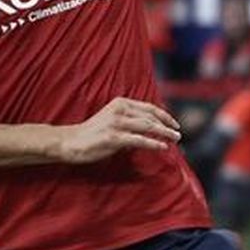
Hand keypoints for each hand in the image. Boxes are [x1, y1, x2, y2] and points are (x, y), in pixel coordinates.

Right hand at [56, 97, 181, 163]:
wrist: (70, 141)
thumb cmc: (92, 133)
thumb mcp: (112, 120)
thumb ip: (129, 121)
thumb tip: (150, 129)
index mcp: (120, 103)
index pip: (148, 107)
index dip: (164, 115)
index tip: (174, 124)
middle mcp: (120, 110)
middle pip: (151, 117)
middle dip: (167, 125)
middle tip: (178, 134)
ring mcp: (117, 123)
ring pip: (147, 126)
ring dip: (164, 133)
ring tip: (175, 140)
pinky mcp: (114, 138)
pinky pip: (139, 140)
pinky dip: (153, 143)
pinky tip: (163, 147)